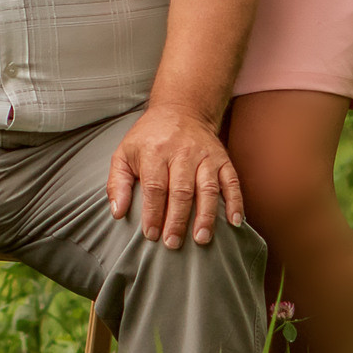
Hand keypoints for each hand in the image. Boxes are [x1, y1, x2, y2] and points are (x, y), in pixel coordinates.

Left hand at [107, 100, 241, 248]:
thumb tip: (118, 213)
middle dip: (177, 220)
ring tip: (201, 238)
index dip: (153, 213)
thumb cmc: (149, 138)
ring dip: (206, 216)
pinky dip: (235, 201)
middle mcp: (182, 152)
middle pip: (181, 191)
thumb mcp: (124, 153)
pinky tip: (235, 221)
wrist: (181, 109)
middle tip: (173, 243)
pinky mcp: (222, 159)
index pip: (154, 187)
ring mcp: (205, 156)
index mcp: (155, 151)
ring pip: (207, 188)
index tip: (152, 235)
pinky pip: (231, 181)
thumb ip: (117, 183)